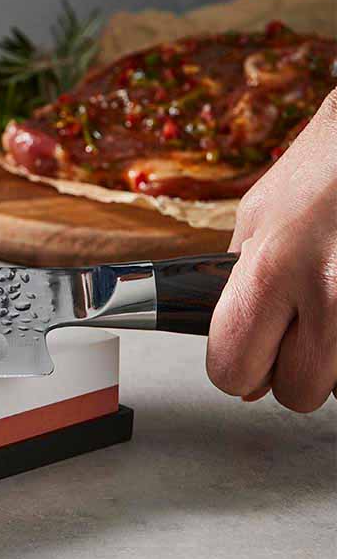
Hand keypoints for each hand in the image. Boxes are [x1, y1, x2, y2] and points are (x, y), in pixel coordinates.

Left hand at [206, 89, 336, 411]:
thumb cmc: (328, 166)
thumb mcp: (258, 214)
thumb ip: (241, 277)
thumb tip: (234, 336)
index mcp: (270, 268)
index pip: (233, 367)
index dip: (238, 366)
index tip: (247, 358)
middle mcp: (326, 292)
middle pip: (298, 392)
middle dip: (295, 369)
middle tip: (299, 330)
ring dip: (334, 356)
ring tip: (331, 300)